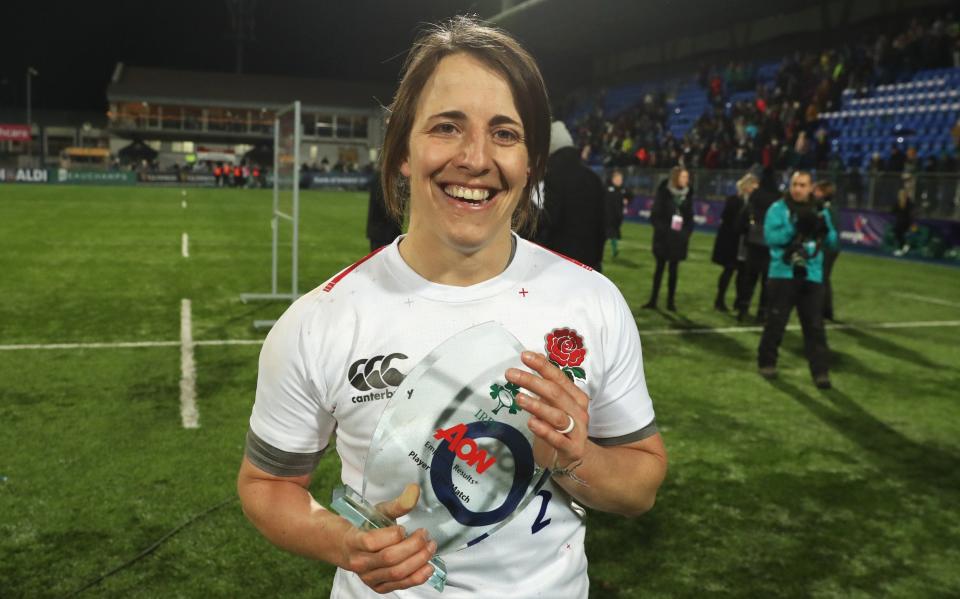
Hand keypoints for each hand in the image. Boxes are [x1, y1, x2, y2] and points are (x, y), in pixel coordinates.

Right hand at [339, 483, 436, 593]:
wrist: (346, 548)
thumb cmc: (365, 527)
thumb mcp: (378, 512)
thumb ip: (397, 504)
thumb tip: (415, 489)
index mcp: (354, 541)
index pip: (372, 542)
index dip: (392, 535)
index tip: (404, 528)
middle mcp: (359, 562)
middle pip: (389, 558)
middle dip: (413, 546)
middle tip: (425, 535)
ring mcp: (368, 577)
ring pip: (396, 573)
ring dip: (418, 561)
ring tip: (430, 548)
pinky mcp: (378, 586)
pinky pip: (400, 585)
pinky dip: (417, 577)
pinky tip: (428, 567)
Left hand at [505, 351, 589, 476]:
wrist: (576, 457)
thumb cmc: (561, 427)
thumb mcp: (554, 405)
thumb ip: (546, 384)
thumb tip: (535, 357)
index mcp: (576, 397)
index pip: (559, 378)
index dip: (542, 366)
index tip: (524, 357)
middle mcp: (579, 412)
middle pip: (555, 394)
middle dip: (532, 382)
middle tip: (511, 374)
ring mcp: (578, 431)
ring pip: (557, 416)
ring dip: (537, 406)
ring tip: (519, 398)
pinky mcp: (573, 449)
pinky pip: (558, 439)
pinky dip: (545, 431)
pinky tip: (532, 423)